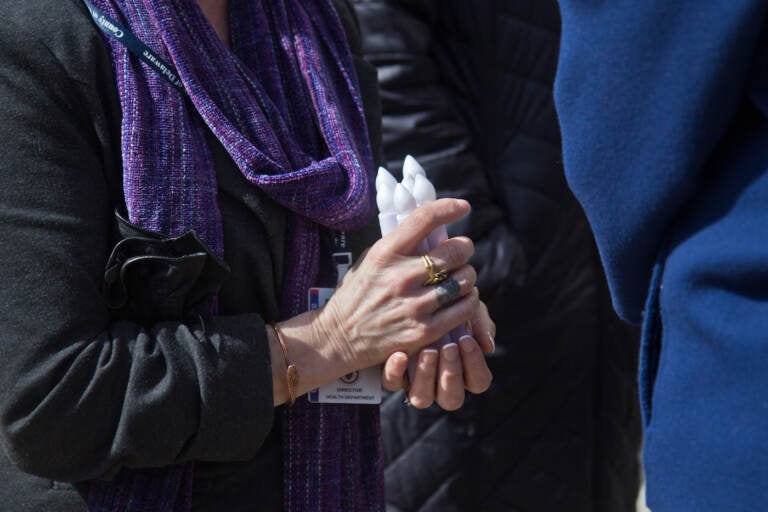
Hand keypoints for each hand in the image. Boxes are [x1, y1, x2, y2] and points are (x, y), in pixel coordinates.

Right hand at [317, 198, 479, 371]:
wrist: (338, 339)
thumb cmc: (356, 296)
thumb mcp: (369, 261)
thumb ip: (398, 246)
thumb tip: (429, 229)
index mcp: (385, 253)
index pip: (424, 220)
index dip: (448, 208)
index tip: (462, 207)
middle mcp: (400, 277)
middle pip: (454, 251)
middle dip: (464, 248)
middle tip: (462, 251)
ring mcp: (413, 306)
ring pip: (463, 281)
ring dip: (467, 276)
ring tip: (461, 278)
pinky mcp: (423, 331)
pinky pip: (463, 309)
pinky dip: (469, 300)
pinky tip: (463, 298)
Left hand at [382, 300, 494, 409]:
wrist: (412, 293)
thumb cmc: (446, 303)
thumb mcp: (466, 306)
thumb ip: (480, 323)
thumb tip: (488, 346)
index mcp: (464, 371)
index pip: (478, 382)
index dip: (475, 364)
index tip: (466, 339)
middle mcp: (441, 384)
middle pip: (452, 399)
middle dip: (451, 373)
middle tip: (448, 347)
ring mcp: (416, 382)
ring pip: (422, 398)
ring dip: (426, 376)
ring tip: (428, 351)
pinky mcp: (393, 375)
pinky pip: (392, 384)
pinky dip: (396, 372)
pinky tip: (400, 354)